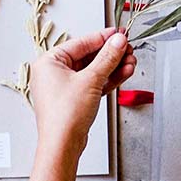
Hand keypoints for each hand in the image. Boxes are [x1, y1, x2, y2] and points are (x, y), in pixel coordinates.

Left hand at [27, 28, 135, 180]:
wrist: (63, 146)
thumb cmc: (64, 115)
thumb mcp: (91, 79)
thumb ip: (107, 58)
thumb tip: (118, 41)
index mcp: (49, 62)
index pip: (81, 43)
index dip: (103, 38)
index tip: (119, 34)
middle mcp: (54, 73)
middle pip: (88, 57)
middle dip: (111, 54)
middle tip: (128, 49)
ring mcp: (65, 87)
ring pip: (94, 70)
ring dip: (113, 66)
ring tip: (131, 62)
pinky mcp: (75, 99)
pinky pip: (94, 83)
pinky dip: (108, 79)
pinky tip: (124, 73)